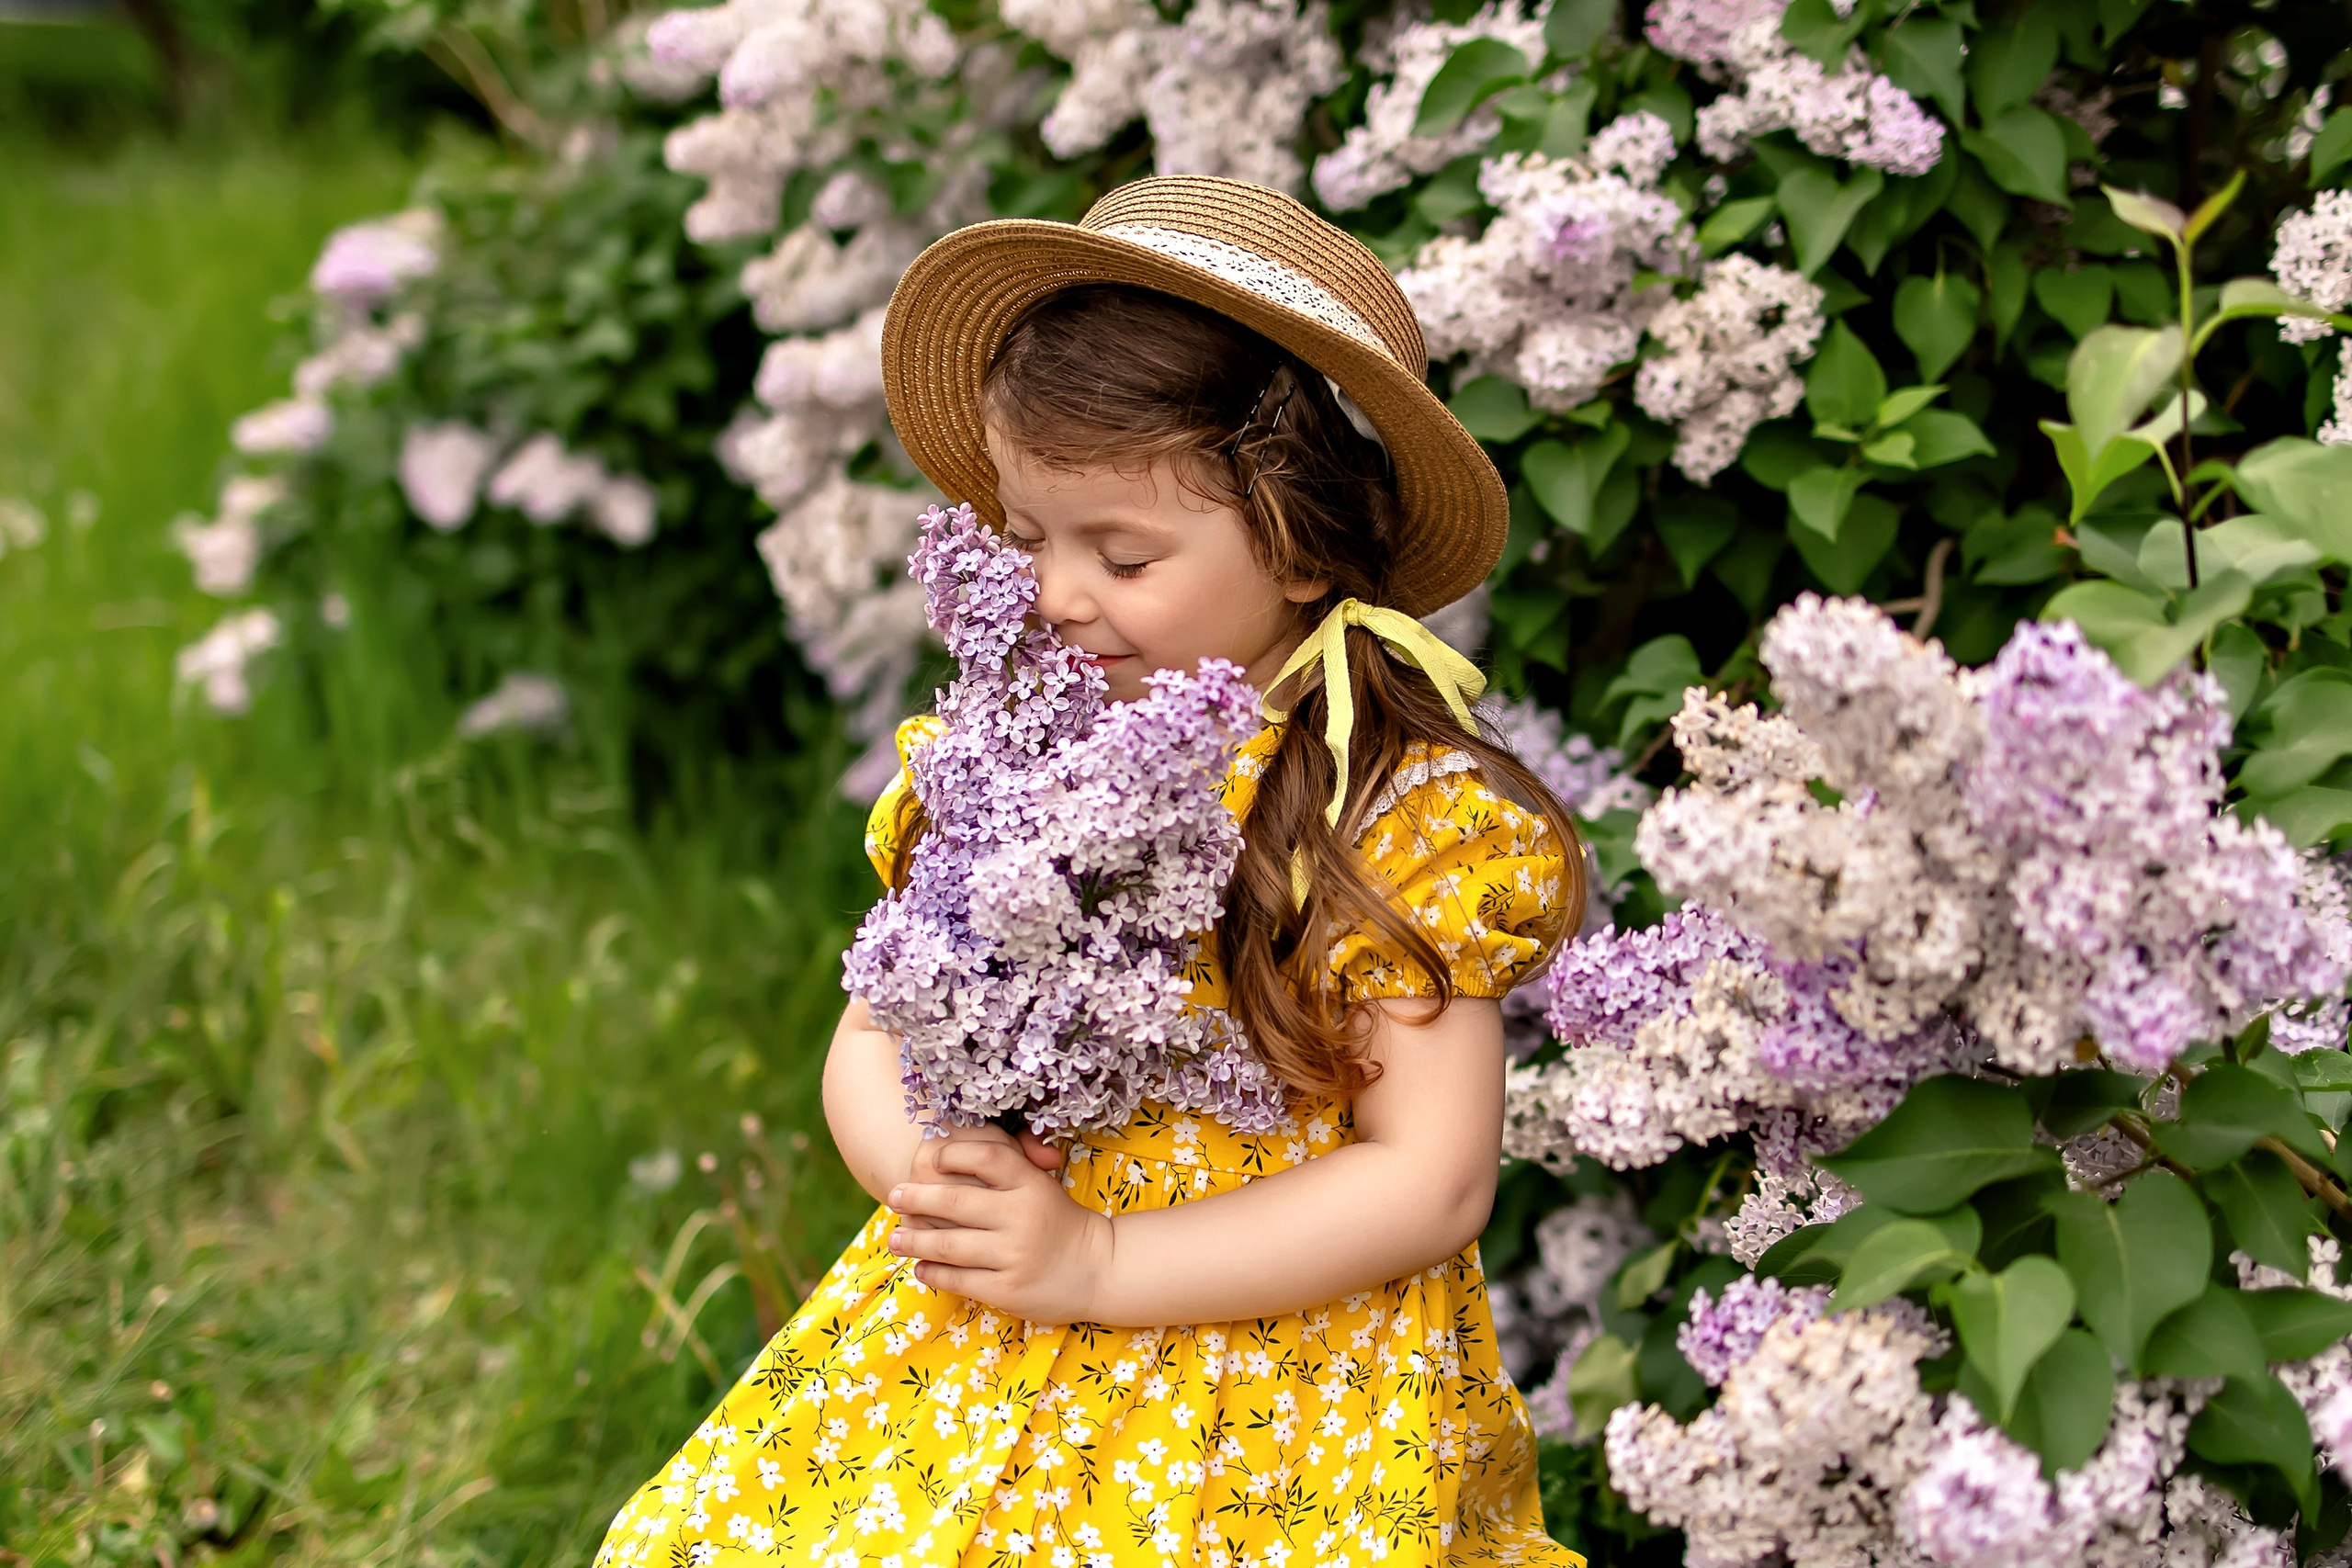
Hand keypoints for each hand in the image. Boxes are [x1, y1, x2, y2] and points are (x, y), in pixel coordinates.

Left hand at [885, 1124, 1110, 1324]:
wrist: (1100, 1269)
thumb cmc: (1060, 1221)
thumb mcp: (1043, 1183)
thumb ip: (1011, 1159)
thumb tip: (960, 1138)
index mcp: (1031, 1184)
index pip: (986, 1157)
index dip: (953, 1154)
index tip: (929, 1160)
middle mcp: (1022, 1216)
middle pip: (956, 1202)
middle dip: (916, 1199)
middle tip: (892, 1196)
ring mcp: (1014, 1254)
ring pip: (949, 1245)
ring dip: (914, 1241)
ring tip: (894, 1239)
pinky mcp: (1008, 1289)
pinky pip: (958, 1279)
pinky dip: (933, 1273)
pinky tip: (921, 1267)